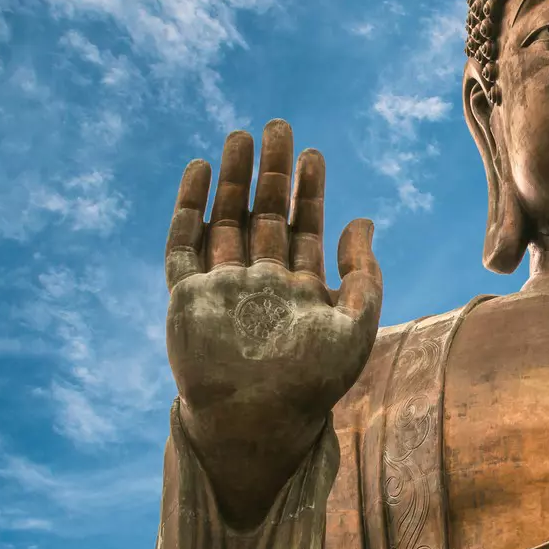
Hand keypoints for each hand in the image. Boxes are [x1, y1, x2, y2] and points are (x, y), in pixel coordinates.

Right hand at [164, 120, 381, 523]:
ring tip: (240, 136)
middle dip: (271, 173)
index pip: (304, 229)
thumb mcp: (355, 327)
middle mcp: (259, 284)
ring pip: (226, 220)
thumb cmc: (311, 385)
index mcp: (299, 291)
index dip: (309, 192)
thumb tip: (364, 219)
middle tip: (278, 127)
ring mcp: (222, 288)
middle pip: (264, 215)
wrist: (257, 422)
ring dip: (232, 180)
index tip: (314, 154)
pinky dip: (190, 207)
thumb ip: (364, 275)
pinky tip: (200, 171)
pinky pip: (183, 244)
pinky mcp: (186, 296)